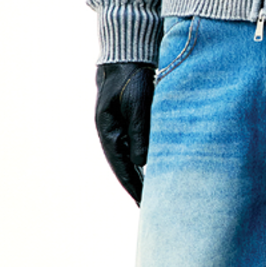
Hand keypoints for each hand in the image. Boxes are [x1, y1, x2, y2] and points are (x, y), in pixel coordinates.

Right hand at [95, 62, 154, 204]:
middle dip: (138, 189)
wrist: (127, 56)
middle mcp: (113, 135)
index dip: (135, 188)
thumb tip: (143, 163)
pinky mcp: (129, 123)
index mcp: (109, 133)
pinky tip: (156, 171)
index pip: (123, 169)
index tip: (144, 206)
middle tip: (151, 210)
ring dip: (142, 177)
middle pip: (126, 169)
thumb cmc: (133, 77)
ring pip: (132, 160)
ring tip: (155, 196)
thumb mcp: (138, 104)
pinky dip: (146, 162)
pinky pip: (137, 148)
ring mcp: (119, 130)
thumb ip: (140, 132)